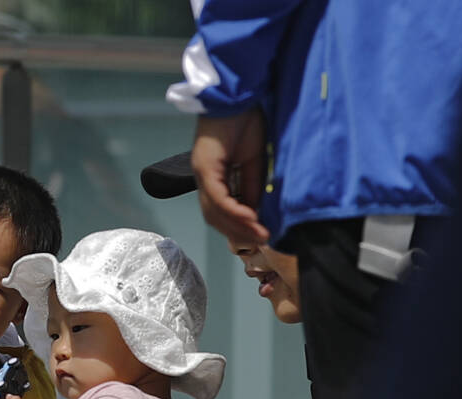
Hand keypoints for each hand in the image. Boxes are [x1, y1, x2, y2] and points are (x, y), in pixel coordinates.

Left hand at [191, 109, 269, 246]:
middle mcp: (202, 176)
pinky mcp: (205, 166)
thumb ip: (251, 187)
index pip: (220, 211)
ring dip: (237, 226)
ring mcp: (201, 171)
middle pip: (214, 217)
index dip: (238, 227)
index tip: (259, 237)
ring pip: (214, 211)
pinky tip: (251, 219)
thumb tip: (256, 213)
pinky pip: (218, 196)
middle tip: (261, 242)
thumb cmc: (247, 121)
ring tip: (259, 235)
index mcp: (212, 175)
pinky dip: (234, 211)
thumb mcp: (254, 161)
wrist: (238, 94)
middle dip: (238, 232)